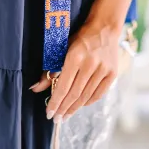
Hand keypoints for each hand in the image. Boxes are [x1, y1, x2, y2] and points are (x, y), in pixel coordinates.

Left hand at [31, 0, 138, 122]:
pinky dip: (88, 101)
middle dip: (63, 108)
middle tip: (56, 119)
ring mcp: (103, 70)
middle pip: (74, 94)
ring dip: (74, 108)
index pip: (63, 86)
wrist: (104, 28)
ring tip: (65, 115)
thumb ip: (49, 70)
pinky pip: (98, 94)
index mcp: (75, 57)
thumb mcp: (62, 49)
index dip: (55, 102)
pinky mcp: (112, 73)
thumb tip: (35, 88)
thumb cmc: (80, 38)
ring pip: (86, 96)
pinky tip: (80, 105)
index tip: (49, 113)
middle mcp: (90, 64)